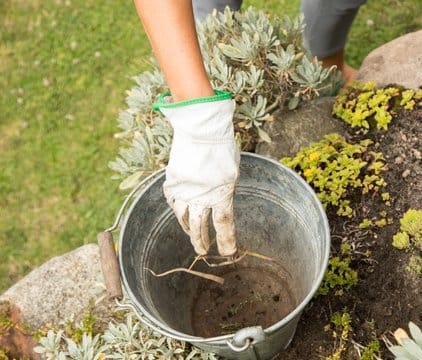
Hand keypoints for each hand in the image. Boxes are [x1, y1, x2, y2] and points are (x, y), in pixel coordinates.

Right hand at [154, 91, 238, 255]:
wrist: (201, 129)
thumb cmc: (222, 148)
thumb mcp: (232, 172)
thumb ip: (226, 190)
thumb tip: (220, 202)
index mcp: (222, 193)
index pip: (224, 224)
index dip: (226, 241)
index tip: (229, 253)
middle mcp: (202, 196)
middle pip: (200, 227)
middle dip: (203, 242)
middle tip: (204, 252)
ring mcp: (185, 190)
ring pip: (184, 219)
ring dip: (189, 230)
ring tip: (192, 236)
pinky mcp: (172, 182)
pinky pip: (173, 203)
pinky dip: (177, 211)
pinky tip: (181, 215)